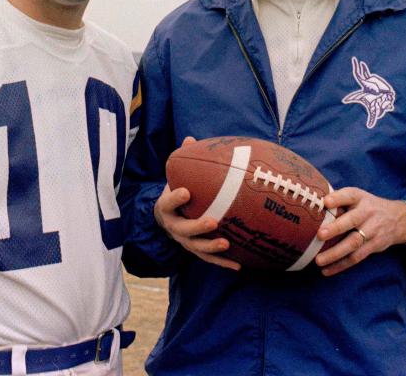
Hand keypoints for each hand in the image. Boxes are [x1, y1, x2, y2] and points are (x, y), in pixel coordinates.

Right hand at [155, 137, 239, 270]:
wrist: (167, 216)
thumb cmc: (177, 192)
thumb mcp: (175, 178)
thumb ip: (184, 162)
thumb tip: (190, 139)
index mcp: (167, 208)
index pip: (167, 203)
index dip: (175, 198)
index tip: (186, 191)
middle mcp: (174, 227)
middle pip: (183, 230)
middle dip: (198, 226)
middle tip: (213, 221)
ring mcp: (184, 241)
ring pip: (196, 247)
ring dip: (211, 247)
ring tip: (226, 243)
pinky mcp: (195, 250)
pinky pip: (209, 259)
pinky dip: (223, 262)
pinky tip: (239, 265)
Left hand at [314, 188, 405, 276]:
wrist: (398, 219)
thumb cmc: (367, 206)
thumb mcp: (358, 197)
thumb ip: (339, 199)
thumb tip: (312, 203)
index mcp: (360, 198)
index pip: (349, 195)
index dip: (338, 198)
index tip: (326, 202)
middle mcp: (367, 213)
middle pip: (352, 221)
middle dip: (336, 228)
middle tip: (320, 235)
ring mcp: (372, 230)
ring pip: (354, 243)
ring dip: (336, 253)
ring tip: (319, 260)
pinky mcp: (374, 246)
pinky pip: (357, 257)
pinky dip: (341, 265)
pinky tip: (327, 270)